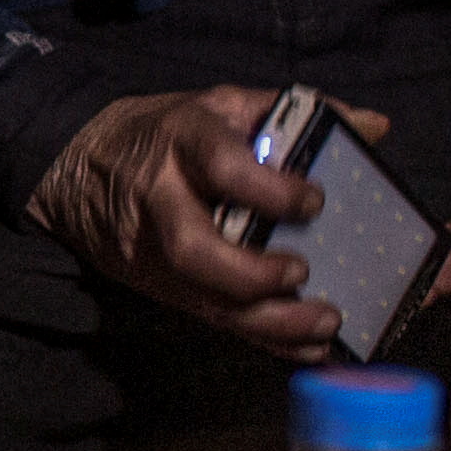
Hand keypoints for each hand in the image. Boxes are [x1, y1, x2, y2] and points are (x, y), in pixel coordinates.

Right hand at [22, 83, 390, 356]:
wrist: (76, 167)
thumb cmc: (164, 132)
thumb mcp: (220, 104)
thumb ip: (295, 113)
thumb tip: (374, 126)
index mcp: (181, 142)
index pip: (219, 166)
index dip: (268, 188)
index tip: (314, 200)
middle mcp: (162, 200)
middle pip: (195, 249)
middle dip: (252, 273)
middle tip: (302, 273)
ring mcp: (154, 252)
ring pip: (202, 297)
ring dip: (266, 321)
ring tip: (324, 325)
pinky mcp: (158, 286)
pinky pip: (211, 318)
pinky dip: (263, 339)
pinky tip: (307, 346)